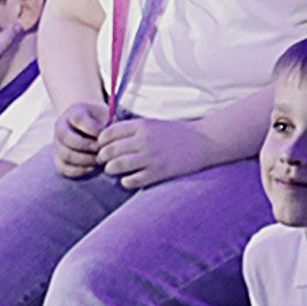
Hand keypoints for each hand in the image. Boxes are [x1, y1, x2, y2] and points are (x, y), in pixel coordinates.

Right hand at [55, 100, 110, 177]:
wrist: (90, 128)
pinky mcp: (58, 158)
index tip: (107, 136)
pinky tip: (91, 168)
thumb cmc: (101, 121)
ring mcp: (57, 143)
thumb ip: (108, 124)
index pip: (79, 119)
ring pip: (65, 154)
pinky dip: (78, 170)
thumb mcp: (106, 116)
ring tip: (99, 160)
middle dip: (88, 146)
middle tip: (103, 151)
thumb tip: (109, 137)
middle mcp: (61, 127)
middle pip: (68, 138)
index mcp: (73, 112)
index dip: (94, 129)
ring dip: (84, 160)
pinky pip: (63, 168)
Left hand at [96, 115, 212, 189]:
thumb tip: (109, 137)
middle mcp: (143, 140)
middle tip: (105, 161)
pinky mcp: (158, 173)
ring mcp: (150, 157)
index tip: (103, 146)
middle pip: (109, 150)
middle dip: (103, 157)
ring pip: (116, 166)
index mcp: (142, 125)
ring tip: (114, 170)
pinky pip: (131, 181)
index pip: (108, 133)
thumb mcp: (154, 124)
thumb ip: (133, 129)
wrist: (205, 142)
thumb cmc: (178, 133)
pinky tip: (130, 178)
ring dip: (111, 169)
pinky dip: (126, 181)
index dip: (101, 141)